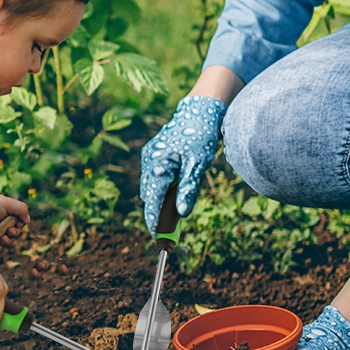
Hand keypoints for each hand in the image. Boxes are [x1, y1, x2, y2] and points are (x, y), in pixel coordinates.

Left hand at [0, 194, 28, 244]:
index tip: (19, 222)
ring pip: (8, 238)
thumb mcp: (6, 203)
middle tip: (10, 230)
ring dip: (10, 238)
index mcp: (1, 210)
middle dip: (15, 230)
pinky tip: (1, 241)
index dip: (20, 221)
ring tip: (5, 236)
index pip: (16, 218)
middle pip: (14, 229)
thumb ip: (21, 208)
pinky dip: (4, 243)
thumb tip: (27, 219)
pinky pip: (0, 245)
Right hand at [139, 95, 226, 232]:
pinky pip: (153, 176)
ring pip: (150, 187)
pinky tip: (173, 191)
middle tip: (170, 232)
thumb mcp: (198, 165)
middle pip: (149, 196)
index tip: (158, 237)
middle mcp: (149, 161)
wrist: (198, 112)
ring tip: (173, 213)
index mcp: (158, 165)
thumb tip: (181, 214)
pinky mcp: (152, 153)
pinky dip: (161, 187)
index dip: (154, 220)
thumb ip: (188, 189)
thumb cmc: (200, 137)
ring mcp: (149, 156)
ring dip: (159, 200)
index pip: (153, 200)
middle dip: (157, 213)